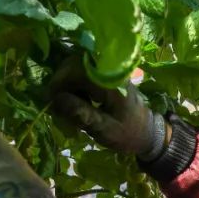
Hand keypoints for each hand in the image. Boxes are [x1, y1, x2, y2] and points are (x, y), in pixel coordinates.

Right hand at [50, 61, 166, 159]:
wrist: (148, 133)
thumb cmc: (128, 134)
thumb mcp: (104, 130)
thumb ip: (82, 114)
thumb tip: (56, 100)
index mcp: (111, 82)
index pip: (78, 69)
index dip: (60, 81)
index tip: (50, 99)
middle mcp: (110, 71)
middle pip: (76, 63)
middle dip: (61, 82)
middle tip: (55, 103)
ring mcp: (109, 71)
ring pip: (78, 66)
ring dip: (68, 83)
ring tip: (65, 105)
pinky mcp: (107, 76)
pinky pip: (85, 72)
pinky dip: (76, 85)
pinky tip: (76, 101)